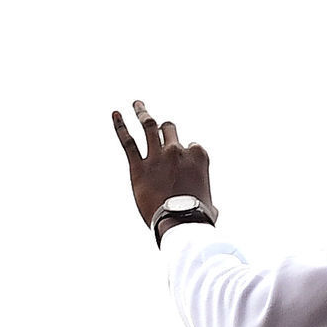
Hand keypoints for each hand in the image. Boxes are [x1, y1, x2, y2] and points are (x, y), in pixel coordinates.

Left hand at [109, 101, 212, 229]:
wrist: (179, 221)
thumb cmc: (197, 217)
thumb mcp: (210, 204)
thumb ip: (207, 198)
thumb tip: (211, 209)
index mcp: (198, 155)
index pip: (191, 146)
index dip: (186, 154)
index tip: (182, 165)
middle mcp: (177, 150)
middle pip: (169, 130)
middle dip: (165, 128)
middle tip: (159, 127)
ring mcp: (157, 156)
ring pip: (148, 126)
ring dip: (142, 113)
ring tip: (137, 104)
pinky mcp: (138, 167)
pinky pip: (127, 142)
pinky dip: (120, 126)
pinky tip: (115, 114)